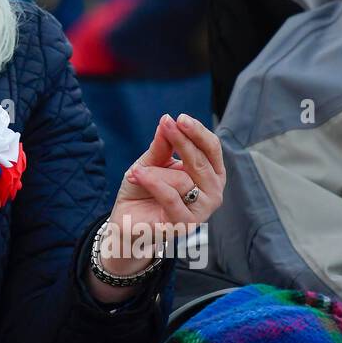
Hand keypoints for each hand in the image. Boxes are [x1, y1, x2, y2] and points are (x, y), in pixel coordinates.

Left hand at [85, 114, 225, 302]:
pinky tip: (137, 175)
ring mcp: (202, 210)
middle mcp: (213, 191)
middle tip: (168, 125)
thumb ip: (162, 145)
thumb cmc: (144, 188)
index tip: (179, 118)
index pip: (211, 148)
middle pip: (203, 161)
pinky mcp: (186, 224)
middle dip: (184, 141)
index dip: (197, 132)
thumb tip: (168, 120)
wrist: (128, 219)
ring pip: (185, 180)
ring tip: (137, 169)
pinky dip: (153, 184)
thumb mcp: (151, 162)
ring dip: (157, 171)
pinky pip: (172, 198)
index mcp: (210, 173)